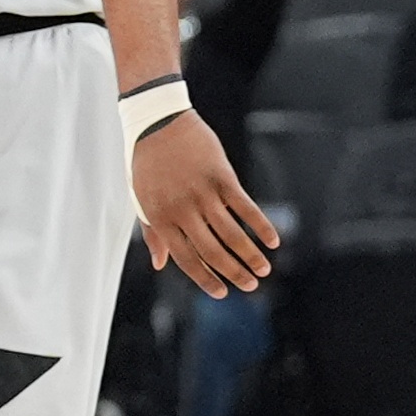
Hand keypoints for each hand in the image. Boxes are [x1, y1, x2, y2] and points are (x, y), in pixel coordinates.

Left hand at [135, 112, 276, 295]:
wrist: (157, 122)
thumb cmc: (147, 164)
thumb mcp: (142, 199)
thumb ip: (153, 232)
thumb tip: (160, 264)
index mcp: (159, 217)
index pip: (185, 257)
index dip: (204, 278)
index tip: (221, 293)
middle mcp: (181, 209)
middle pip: (211, 250)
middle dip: (232, 272)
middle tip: (251, 286)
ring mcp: (202, 193)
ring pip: (231, 233)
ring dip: (250, 255)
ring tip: (264, 270)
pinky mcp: (221, 177)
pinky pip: (245, 207)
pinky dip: (261, 226)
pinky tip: (273, 241)